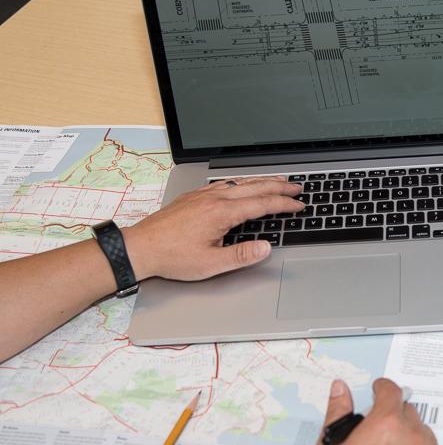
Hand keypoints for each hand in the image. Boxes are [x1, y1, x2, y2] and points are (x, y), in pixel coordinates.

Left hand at [122, 176, 303, 280]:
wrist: (141, 247)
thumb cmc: (172, 257)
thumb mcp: (211, 263)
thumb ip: (242, 256)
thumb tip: (266, 248)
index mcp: (222, 213)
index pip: (262, 204)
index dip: (284, 204)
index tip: (299, 205)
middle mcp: (214, 199)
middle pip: (255, 187)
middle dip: (279, 186)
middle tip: (297, 187)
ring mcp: (203, 195)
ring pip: (240, 182)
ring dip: (262, 181)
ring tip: (277, 181)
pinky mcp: (193, 197)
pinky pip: (224, 184)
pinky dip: (242, 182)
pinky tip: (242, 185)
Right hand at [309, 379, 442, 444]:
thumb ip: (338, 412)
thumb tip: (341, 388)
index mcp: (385, 424)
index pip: (391, 391)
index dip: (382, 389)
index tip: (379, 392)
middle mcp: (413, 437)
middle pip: (408, 413)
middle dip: (394, 418)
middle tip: (378, 437)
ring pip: (423, 435)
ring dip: (410, 439)